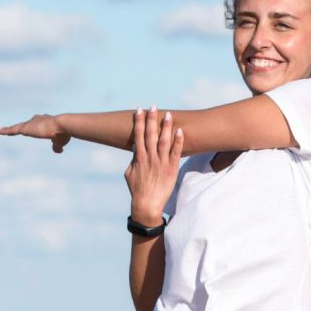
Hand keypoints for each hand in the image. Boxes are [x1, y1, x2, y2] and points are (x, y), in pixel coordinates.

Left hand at [0, 113, 71, 152]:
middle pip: (28, 123)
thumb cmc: (62, 133)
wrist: (60, 126)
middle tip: (17, 128)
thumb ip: (56, 146)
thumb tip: (58, 151)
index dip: (37, 126)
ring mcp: (31, 123)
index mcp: (47, 121)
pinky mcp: (25, 128)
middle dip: (23, 126)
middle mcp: (38, 120)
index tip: (35, 128)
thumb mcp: (60, 141)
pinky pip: (12, 130)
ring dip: (11, 129)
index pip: (39, 123)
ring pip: (18, 126)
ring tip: (4, 131)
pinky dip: (5, 130)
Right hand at [125, 107, 180, 223]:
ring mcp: (161, 163)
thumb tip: (135, 150)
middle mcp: (149, 158)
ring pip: (163, 141)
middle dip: (151, 119)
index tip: (139, 110)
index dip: (139, 122)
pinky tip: (180, 131)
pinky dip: (178, 141)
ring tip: (168, 114)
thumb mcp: (129, 174)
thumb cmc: (137, 190)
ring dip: (165, 127)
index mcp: (139, 158)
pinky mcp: (171, 169)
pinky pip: (176, 153)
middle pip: (150, 135)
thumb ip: (132, 160)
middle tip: (153, 106)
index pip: (138, 135)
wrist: (147, 205)